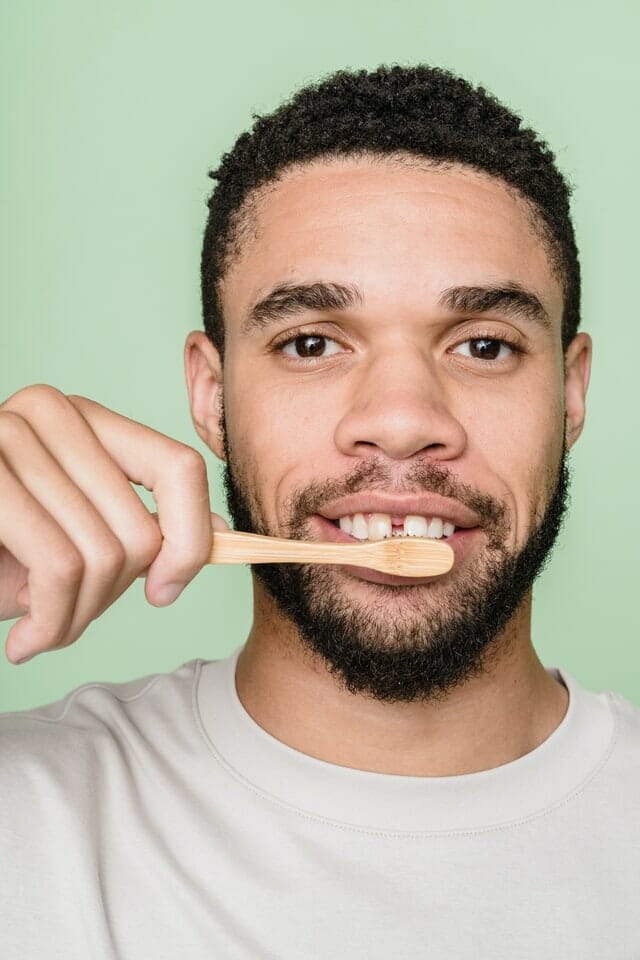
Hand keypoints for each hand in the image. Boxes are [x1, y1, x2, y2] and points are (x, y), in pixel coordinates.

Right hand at [0, 385, 226, 662]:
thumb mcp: (76, 539)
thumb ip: (145, 529)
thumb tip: (228, 536)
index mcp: (86, 419)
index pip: (179, 468)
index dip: (191, 539)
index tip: (164, 591)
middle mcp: (50, 411)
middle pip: (139, 530)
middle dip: (110, 600)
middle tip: (66, 621)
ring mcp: (6, 434)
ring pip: (103, 557)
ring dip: (75, 620)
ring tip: (41, 630)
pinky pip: (59, 566)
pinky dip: (51, 622)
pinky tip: (24, 640)